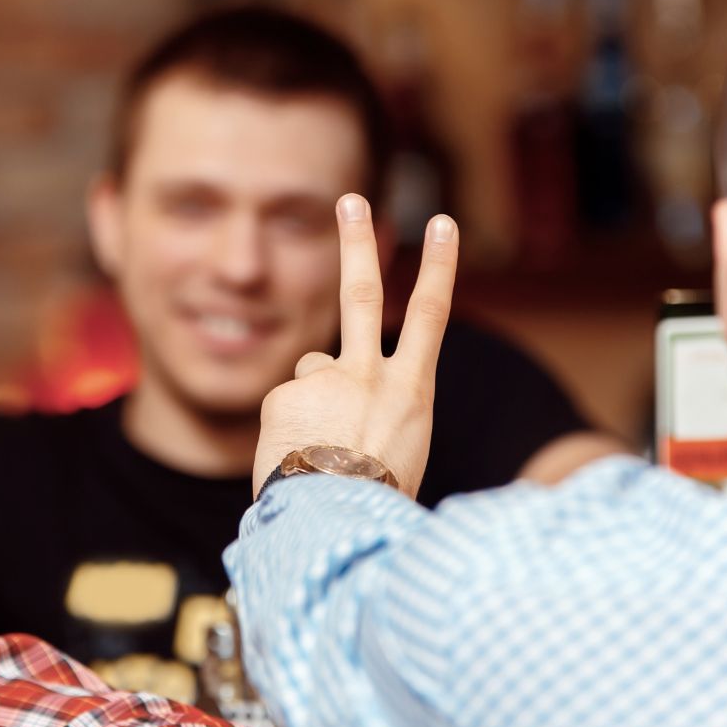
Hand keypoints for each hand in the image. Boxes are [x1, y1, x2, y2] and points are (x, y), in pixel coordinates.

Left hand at [252, 193, 458, 498]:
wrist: (337, 526)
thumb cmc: (377, 503)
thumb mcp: (401, 451)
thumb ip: (378, 409)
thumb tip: (336, 394)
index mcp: (412, 390)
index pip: (430, 315)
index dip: (439, 265)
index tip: (442, 222)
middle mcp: (370, 375)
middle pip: (361, 292)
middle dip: (357, 242)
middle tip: (350, 200)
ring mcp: (325, 381)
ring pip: (313, 369)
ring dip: (313, 400)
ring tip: (321, 449)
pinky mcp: (285, 395)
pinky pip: (284, 405)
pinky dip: (287, 431)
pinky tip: (297, 459)